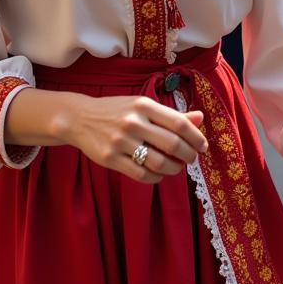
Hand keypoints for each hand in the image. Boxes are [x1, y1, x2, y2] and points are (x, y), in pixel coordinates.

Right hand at [63, 93, 208, 184]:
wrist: (79, 118)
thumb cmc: (117, 111)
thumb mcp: (143, 106)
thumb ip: (171, 114)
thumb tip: (200, 118)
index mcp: (144, 105)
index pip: (179, 123)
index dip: (196, 137)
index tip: (203, 146)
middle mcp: (133, 122)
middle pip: (172, 144)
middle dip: (188, 155)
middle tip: (191, 159)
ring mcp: (120, 141)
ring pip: (158, 162)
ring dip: (174, 168)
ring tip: (176, 167)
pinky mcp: (110, 159)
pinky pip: (141, 174)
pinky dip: (156, 177)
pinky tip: (159, 174)